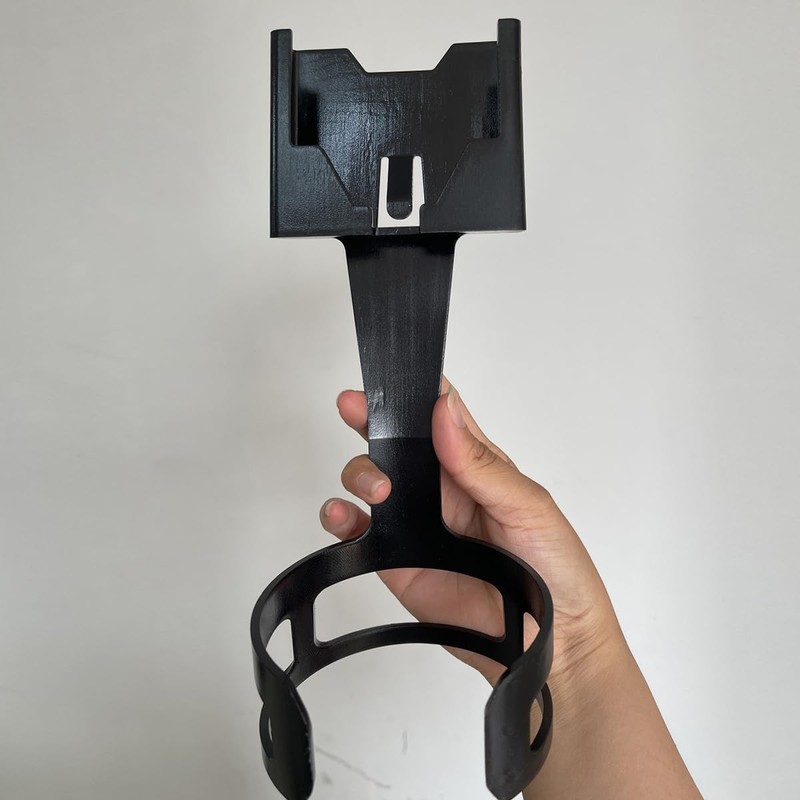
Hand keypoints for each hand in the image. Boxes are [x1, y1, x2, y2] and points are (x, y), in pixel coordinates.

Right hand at [319, 379, 622, 688]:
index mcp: (475, 464)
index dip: (415, 392)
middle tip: (355, 408)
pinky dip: (340, 519)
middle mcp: (441, 489)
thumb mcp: (528, 506)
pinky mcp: (396, 560)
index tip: (393, 378)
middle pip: (395, 442)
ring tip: (378, 488)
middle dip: (370, 420)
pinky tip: (344, 516)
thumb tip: (445, 411)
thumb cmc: (556, 570)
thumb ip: (482, 464)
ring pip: (370, 479)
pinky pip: (358, 533)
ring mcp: (416, 524)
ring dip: (360, 472)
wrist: (550, 645)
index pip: (440, 415)